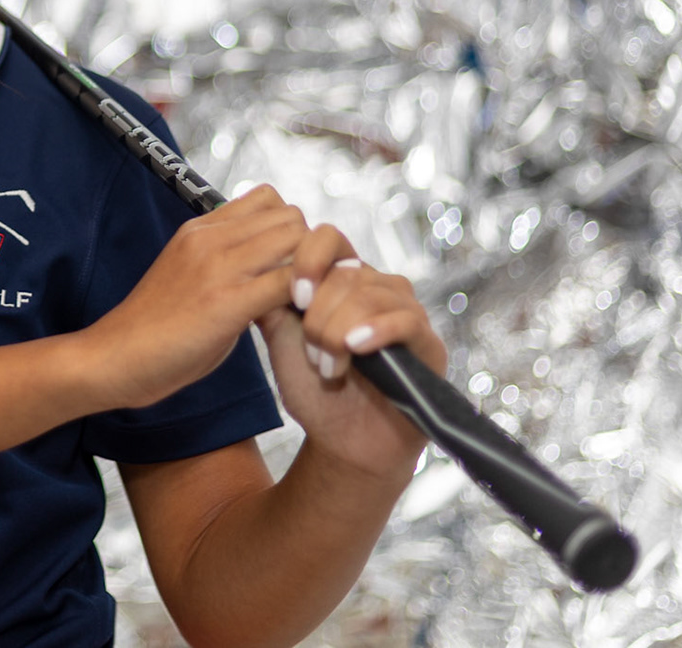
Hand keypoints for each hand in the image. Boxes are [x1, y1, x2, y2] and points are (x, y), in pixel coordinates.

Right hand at [80, 186, 310, 411]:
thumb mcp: (192, 277)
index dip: (290, 228)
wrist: (115, 357)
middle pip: (291, 215)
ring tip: (309, 302)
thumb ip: (227, 263)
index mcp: (200, 229)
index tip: (291, 261)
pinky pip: (289, 282)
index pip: (268, 198)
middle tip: (310, 284)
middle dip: (310, 248)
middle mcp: (210, 238)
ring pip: (297, 239)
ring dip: (313, 270)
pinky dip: (308, 298)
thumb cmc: (156, 329)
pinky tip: (302, 320)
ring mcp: (218, 267)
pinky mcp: (226, 303)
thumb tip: (270, 266)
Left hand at [258, 230, 447, 485]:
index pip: (328, 238)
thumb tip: (254, 263)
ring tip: (330, 367)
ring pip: (371, 294)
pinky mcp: (427, 341)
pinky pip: (406, 318)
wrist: (343, 442)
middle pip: (346, 271)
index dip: (309, 259)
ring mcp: (404, 311)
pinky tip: (356, 347)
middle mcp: (375, 287)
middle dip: (320, 316)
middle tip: (314, 354)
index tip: (295, 296)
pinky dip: (377, 330)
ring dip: (340, 333)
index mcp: (340, 280)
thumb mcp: (282, 341)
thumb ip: (270, 301)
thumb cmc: (315, 391)